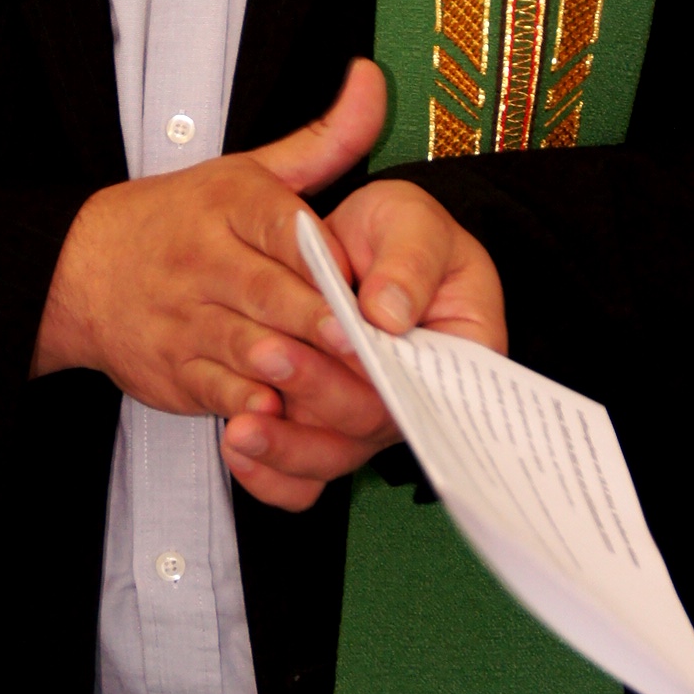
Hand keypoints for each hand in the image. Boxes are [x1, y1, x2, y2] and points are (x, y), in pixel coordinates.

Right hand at [35, 61, 505, 511]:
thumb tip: (372, 81)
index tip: (359, 279)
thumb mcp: (247, 169)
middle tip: (360, 343)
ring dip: (284, 368)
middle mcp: (205, 260)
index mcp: (229, 205)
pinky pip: (212, 390)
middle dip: (312, 320)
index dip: (320, 255)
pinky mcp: (173, 368)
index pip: (278, 225)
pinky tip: (274, 413)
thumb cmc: (179, 219)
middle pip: (266, 292)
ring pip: (242, 346)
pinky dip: (243, 406)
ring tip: (325, 384)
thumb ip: (323, 139)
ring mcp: (185, 318)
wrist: (79, 268)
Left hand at [220, 174, 506, 510]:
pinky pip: (298, 471)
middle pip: (373, 420)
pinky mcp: (319, 424)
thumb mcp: (415, 222)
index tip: (350, 348)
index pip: (436, 387)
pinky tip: (234, 446)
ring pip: (331, 456)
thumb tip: (388, 313)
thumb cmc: (399, 233)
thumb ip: (410, 261)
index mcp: (459, 355)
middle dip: (320, 391)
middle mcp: (411, 399)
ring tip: (243, 427)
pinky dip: (266, 471)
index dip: (392, 377)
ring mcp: (362, 415)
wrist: (353, 241)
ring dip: (285, 446)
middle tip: (271, 354)